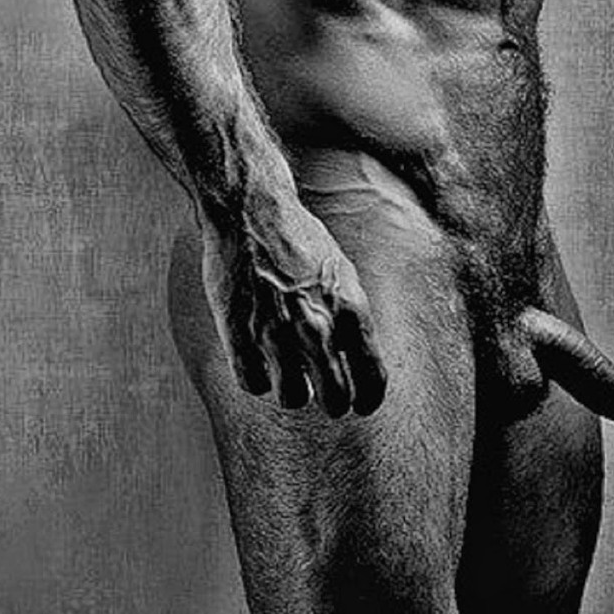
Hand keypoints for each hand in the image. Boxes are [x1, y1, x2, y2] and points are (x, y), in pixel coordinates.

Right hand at [200, 177, 386, 416]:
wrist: (252, 211)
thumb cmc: (300, 240)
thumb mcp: (342, 273)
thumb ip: (350, 317)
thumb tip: (355, 361)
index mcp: (351, 309)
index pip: (373, 380)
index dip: (368, 399)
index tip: (360, 403)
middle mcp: (318, 326)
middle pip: (336, 400)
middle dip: (332, 401)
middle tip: (323, 392)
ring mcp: (278, 333)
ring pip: (292, 399)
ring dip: (292, 390)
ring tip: (288, 371)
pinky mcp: (240, 334)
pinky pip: (253, 384)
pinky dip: (257, 377)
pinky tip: (259, 359)